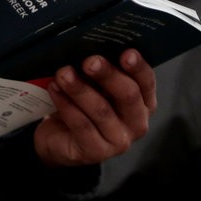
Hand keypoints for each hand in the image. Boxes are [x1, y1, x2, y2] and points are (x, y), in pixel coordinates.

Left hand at [33, 49, 156, 166]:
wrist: (58, 137)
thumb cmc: (82, 105)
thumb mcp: (94, 86)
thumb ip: (98, 72)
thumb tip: (88, 48)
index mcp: (142, 102)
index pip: (146, 82)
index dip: (138, 67)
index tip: (127, 52)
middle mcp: (136, 122)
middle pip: (128, 95)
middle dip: (108, 75)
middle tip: (89, 61)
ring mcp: (119, 141)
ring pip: (101, 110)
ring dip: (80, 89)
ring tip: (64, 73)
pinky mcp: (96, 152)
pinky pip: (82, 125)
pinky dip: (66, 105)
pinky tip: (54, 89)